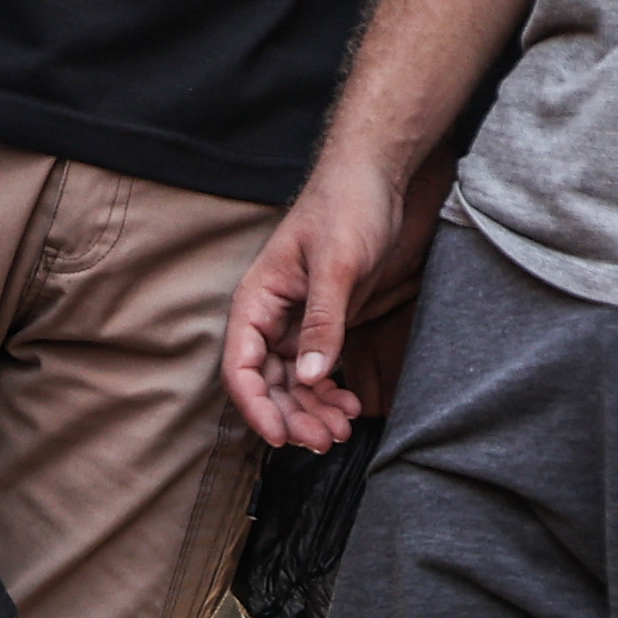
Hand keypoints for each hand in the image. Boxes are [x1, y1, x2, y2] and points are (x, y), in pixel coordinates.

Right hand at [223, 157, 442, 451]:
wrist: (376, 178)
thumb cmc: (348, 206)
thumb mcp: (337, 264)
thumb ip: (323, 321)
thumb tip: (310, 377)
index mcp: (257, 301)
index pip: (241, 367)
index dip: (257, 407)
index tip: (281, 437)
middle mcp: (269, 319)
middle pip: (266, 385)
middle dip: (292, 417)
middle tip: (324, 440)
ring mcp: (295, 325)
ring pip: (292, 386)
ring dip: (312, 413)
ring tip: (341, 429)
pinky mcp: (322, 327)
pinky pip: (317, 373)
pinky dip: (329, 395)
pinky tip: (349, 405)